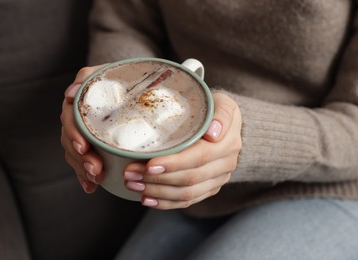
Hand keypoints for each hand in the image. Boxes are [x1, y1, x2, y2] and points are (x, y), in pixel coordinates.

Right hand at [60, 65, 107, 192]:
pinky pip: (81, 161)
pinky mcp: (89, 144)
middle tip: (95, 170)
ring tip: (95, 180)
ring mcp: (81, 132)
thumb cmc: (117, 77)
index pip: (69, 120)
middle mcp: (75, 118)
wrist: (127, 84)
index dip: (75, 135)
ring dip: (82, 169)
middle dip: (81, 158)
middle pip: (71, 140)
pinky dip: (84, 175)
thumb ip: (87, 77)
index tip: (84, 148)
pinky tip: (90, 187)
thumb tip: (69, 93)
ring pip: (74, 153)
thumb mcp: (104, 72)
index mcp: (77, 103)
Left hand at [123, 92, 241, 208]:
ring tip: (132, 184)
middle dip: (156, 179)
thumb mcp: (223, 103)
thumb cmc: (216, 109)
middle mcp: (225, 165)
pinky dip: (165, 203)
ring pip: (186, 193)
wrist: (225, 125)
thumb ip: (222, 114)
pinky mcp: (209, 188)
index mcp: (227, 144)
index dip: (173, 164)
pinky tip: (147, 199)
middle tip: (130, 173)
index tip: (149, 164)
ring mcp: (217, 180)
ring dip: (156, 192)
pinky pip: (187, 201)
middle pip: (189, 179)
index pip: (199, 157)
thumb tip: (213, 133)